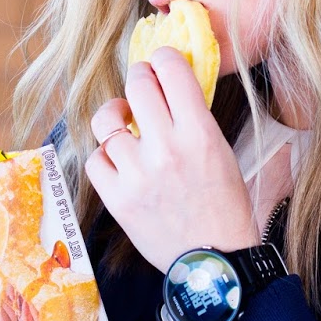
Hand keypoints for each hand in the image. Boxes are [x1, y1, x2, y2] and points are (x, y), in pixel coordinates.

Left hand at [85, 46, 259, 271]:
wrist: (214, 262)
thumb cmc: (224, 206)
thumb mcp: (222, 152)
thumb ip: (195, 118)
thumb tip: (169, 85)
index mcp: (200, 133)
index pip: (172, 70)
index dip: (163, 58)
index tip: (160, 62)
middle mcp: (166, 148)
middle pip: (136, 85)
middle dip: (138, 78)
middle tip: (140, 84)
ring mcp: (138, 174)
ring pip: (107, 122)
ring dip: (116, 119)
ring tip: (123, 123)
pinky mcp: (117, 198)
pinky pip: (95, 160)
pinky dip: (104, 157)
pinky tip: (118, 161)